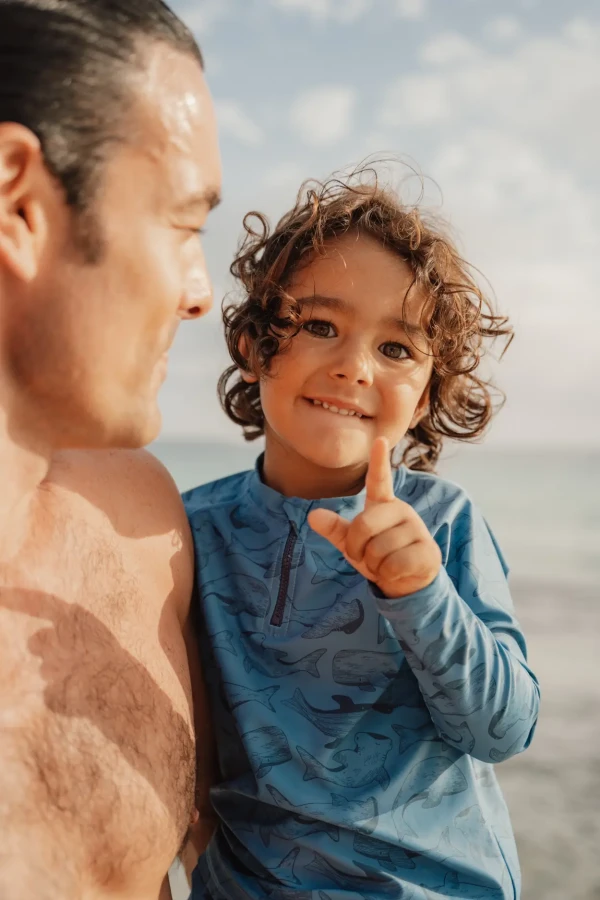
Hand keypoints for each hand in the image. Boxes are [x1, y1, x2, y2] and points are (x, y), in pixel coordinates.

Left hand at [308, 437, 441, 597]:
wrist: (405, 583)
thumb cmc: (377, 556)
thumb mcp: (352, 542)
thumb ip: (335, 528)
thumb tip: (313, 515)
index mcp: (383, 504)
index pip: (379, 480)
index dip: (379, 461)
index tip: (380, 439)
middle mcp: (402, 511)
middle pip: (363, 525)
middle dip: (357, 548)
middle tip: (365, 557)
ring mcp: (417, 530)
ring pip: (378, 549)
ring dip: (374, 565)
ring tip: (384, 564)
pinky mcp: (428, 551)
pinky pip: (394, 564)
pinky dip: (389, 574)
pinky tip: (398, 572)